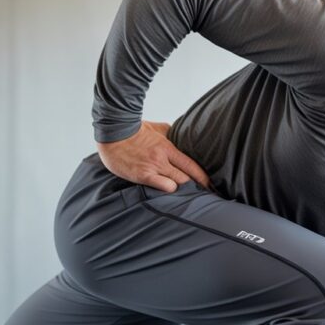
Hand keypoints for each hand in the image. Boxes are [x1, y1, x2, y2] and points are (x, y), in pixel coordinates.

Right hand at [96, 120, 212, 192]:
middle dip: (195, 186)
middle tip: (201, 193)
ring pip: (176, 184)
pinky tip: (167, 191)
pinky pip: (162, 187)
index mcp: (168, 147)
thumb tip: (183, 139)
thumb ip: (172, 136)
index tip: (210, 184)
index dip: (203, 177)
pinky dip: (167, 190)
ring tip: (184, 195)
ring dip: (181, 190)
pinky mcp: (142, 176)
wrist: (114, 133)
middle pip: (187, 177)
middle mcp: (162, 159)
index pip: (191, 165)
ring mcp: (152, 168)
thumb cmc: (135, 131)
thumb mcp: (158, 129)